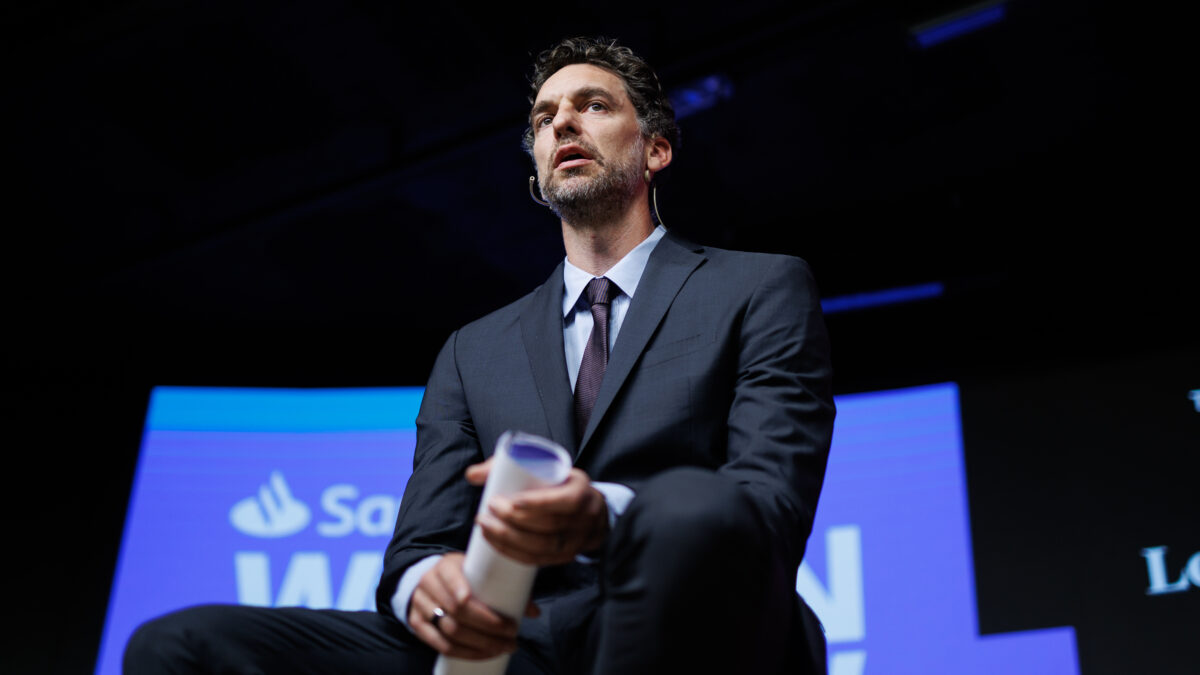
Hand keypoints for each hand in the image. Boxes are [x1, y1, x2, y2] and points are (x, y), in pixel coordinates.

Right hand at [408, 553, 538, 658]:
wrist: (429, 580)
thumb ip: (505, 585)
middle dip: (487, 627)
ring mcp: (420, 606)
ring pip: (449, 631)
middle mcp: (429, 585)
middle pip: (456, 611)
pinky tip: (483, 655)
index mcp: (445, 567)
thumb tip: (534, 611)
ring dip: (479, 644)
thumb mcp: (477, 570)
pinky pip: (440, 645)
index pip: (452, 580)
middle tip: (512, 635)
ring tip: (503, 647)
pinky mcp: (417, 625)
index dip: (465, 594)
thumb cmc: (462, 575)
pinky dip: (463, 653)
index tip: (488, 607)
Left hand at [466, 458, 608, 565]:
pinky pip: (538, 560)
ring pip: (542, 546)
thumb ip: (509, 465)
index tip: (512, 501)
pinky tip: (495, 543)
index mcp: (582, 492)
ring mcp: (576, 542)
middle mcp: (584, 519)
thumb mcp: (548, 469)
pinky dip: (515, 553)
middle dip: (515, 520)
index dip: (539, 503)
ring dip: (510, 538)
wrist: (591, 511)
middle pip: (549, 526)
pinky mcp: (564, 556)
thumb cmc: (561, 486)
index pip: (565, 501)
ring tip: (485, 525)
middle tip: (490, 508)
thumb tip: (472, 475)